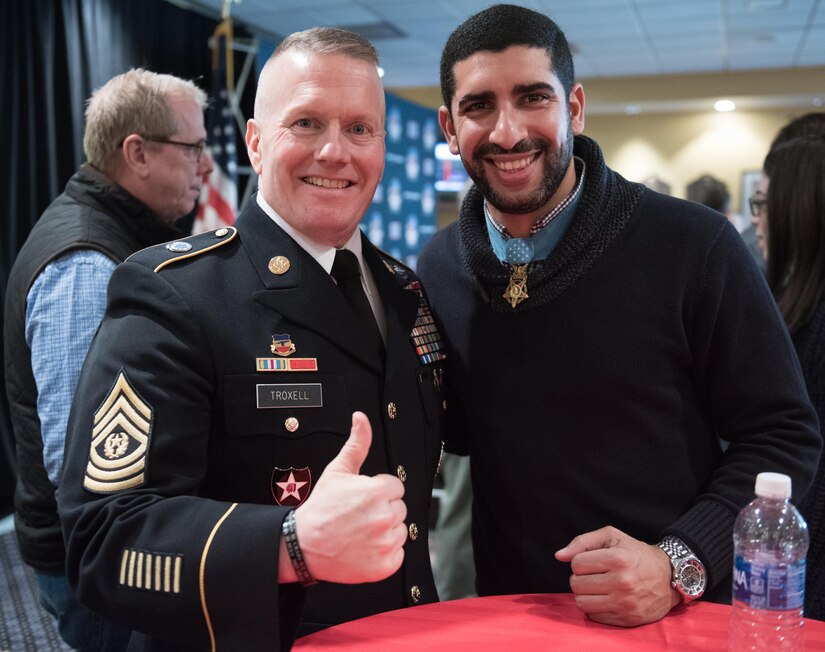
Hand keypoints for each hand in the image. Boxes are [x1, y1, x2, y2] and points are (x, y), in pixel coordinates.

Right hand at [292, 412, 406, 583]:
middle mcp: (384, 517)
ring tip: (360, 531)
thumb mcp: (337, 471)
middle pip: (399, 508)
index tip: (361, 500)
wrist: (303, 545)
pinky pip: (398, 554)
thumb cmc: (321, 508)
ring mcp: (385, 543)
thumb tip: (361, 418)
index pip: (395, 487)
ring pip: (400, 530)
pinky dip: (384, 553)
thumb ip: (357, 444)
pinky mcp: (385, 566)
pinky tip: (364, 548)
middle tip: (358, 516)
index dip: (378, 491)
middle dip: (382, 510)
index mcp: (377, 492)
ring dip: (385, 531)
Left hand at [554, 526, 680, 626]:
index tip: (592, 562)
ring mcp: (625, 603)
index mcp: (618, 559)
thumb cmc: (636, 553)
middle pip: (576, 584)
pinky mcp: (628, 619)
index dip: (580, 562)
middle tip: (594, 576)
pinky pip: (594, 616)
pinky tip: (606, 599)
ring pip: (582, 603)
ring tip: (597, 588)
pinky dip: (596, 608)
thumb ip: (582, 542)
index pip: (576, 564)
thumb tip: (559, 556)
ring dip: (585, 595)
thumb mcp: (612, 537)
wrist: (669, 577)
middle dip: (580, 579)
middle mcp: (622, 582)